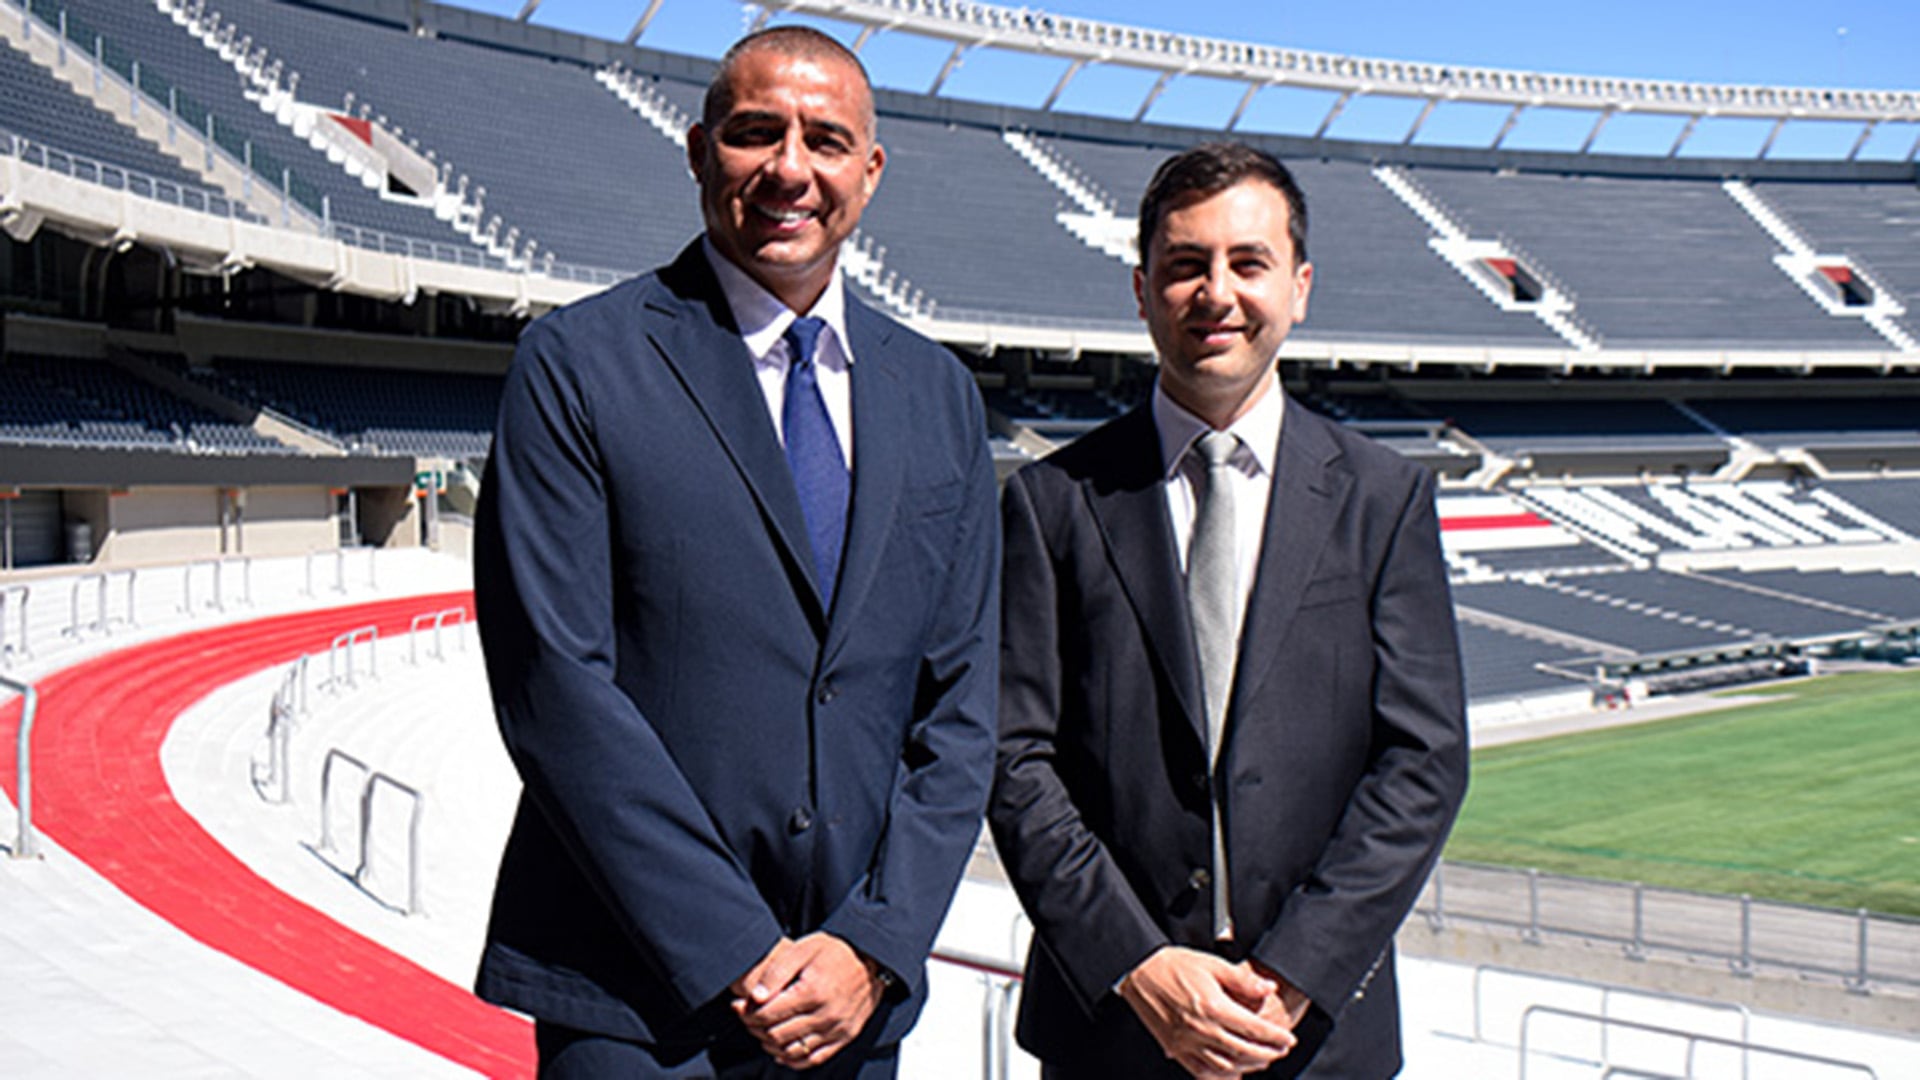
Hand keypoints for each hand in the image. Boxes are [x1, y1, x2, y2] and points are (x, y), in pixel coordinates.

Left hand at [731, 934, 886, 1069]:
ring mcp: (837, 1029)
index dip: (747, 1013)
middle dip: (755, 1028)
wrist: (872, 959)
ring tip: (761, 1030)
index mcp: (813, 992)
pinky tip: (781, 1050)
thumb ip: (777, 972)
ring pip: (792, 1051)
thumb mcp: (803, 948)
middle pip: (777, 1035)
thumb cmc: (836, 951)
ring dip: (770, 1045)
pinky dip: (793, 1059)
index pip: (768, 1015)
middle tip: (746, 1017)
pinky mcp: (845, 1037)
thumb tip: (756, 997)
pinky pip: (813, 1059)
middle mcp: (826, 1015)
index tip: (738, 1006)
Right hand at [1116, 947, 1297, 1078]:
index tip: (1289, 1039)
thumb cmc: (1173, 964)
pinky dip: (1220, 1076)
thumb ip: (1243, 979)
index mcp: (1213, 1007)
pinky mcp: (1175, 1049)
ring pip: (1225, 1066)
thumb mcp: (1212, 964)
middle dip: (1267, 1054)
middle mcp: (1201, 1029)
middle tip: (1280, 1051)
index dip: (1275, 1037)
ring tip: (1261, 1061)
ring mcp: (1187, 1043)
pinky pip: (1202, 1072)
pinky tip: (1232, 1073)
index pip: (1253, 1029)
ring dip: (1247, 1067)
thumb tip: (1268, 988)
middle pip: (1244, 1052)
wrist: (1138, 971)